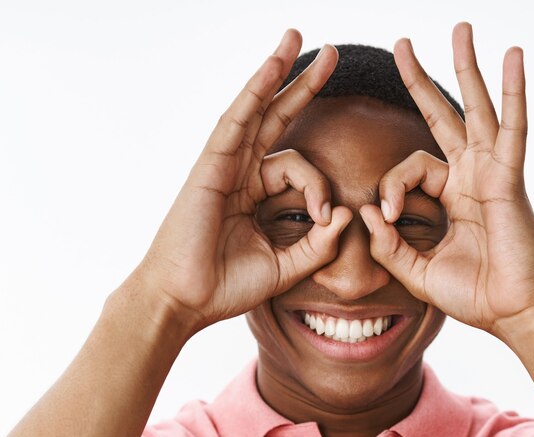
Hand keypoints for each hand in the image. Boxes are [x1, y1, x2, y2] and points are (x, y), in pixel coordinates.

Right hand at [126, 30, 351, 333]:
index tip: (326, 218)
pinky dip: (254, 92)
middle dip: (304, 86)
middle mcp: (240, 173)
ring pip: (255, 109)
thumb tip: (346, 214)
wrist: (186, 301)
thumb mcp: (287, 266)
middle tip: (333, 55)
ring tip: (296, 38)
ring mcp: (224, 165)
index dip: (320, 187)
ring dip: (276, 71)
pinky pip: (236, 122)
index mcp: (254, 194)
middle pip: (277, 118)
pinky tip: (271, 65)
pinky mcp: (210, 165)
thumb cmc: (226, 286)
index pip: (298, 170)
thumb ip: (318, 244)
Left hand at [359, 22, 533, 340]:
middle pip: (443, 116)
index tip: (384, 218)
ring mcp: (492, 174)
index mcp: (451, 196)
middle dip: (422, 80)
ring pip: (477, 110)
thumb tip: (363, 212)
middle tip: (402, 43)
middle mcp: (472, 177)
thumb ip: (389, 245)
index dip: (389, 188)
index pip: (409, 169)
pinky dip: (513, 92)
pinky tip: (512, 57)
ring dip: (466, 68)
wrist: (515, 313)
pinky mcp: (509, 179)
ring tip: (460, 29)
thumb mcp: (418, 271)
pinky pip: (512, 129)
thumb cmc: (476, 295)